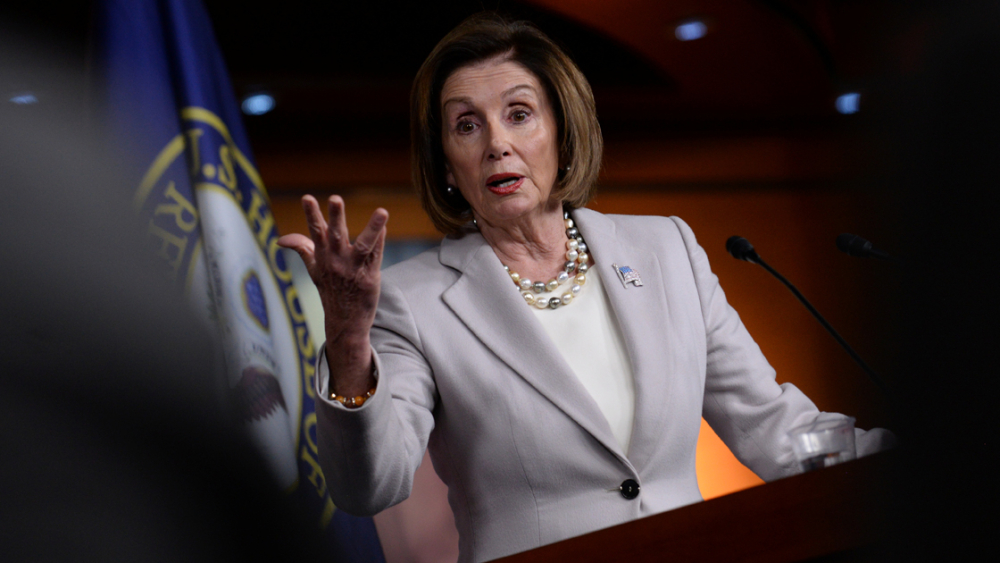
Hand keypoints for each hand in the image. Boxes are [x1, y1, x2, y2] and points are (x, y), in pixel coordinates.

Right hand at [277, 195, 387, 394]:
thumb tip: (280, 239)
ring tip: (382, 211)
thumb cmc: (330, 291)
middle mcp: (337, 262)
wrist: (345, 322)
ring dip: (372, 228)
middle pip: (337, 235)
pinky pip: (377, 256)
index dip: (311, 214)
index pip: (315, 232)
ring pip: (364, 245)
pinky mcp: (370, 277)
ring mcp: (354, 269)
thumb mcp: (313, 270)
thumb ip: (301, 249)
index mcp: (323, 257)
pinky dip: (380, 240)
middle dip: (336, 217)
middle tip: (335, 199)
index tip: (307, 197)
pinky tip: (383, 225)